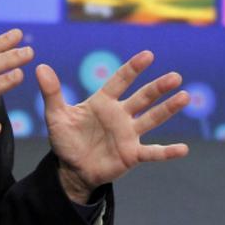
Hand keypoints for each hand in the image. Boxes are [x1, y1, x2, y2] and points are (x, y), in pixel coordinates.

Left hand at [37, 50, 189, 203]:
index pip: (121, 81)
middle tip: (175, 76)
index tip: (148, 55)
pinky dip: (168, 151)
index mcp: (104, 102)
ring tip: (184, 97)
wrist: (71, 169)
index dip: (133, 68)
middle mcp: (121, 115)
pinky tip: (183, 149)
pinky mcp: (131, 154)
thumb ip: (52, 92)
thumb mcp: (56, 116)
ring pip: (152, 118)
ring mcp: (128, 134)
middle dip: (158, 87)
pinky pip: (152, 152)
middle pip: (143, 97)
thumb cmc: (66, 139)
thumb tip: (40, 67)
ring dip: (168, 109)